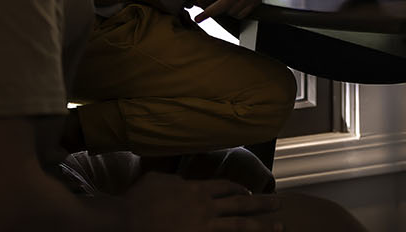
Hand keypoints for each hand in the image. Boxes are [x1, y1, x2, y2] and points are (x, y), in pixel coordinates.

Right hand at [123, 172, 281, 230]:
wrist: (125, 219)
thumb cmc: (137, 199)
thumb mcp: (159, 179)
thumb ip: (176, 180)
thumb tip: (183, 182)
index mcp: (197, 190)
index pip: (226, 187)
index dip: (241, 189)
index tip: (252, 191)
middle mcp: (205, 208)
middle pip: (241, 205)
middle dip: (263, 205)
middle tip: (280, 205)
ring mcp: (202, 227)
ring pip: (239, 226)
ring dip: (261, 226)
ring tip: (280, 227)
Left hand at [192, 0, 278, 21]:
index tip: (197, 2)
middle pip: (222, 5)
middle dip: (208, 13)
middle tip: (198, 18)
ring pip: (231, 11)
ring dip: (221, 11)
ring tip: (217, 6)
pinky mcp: (255, 3)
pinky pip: (241, 14)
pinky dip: (233, 13)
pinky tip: (229, 8)